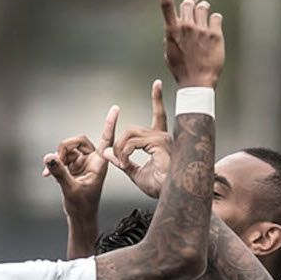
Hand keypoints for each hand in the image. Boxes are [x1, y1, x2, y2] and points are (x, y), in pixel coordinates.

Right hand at [42, 118, 110, 217]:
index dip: (109, 123)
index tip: (116, 108)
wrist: (80, 217)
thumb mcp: (70, 189)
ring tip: (52, 172)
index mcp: (99, 163)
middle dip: (65, 148)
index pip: (106, 138)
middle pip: (78, 140)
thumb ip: (60, 172)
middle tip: (58, 161)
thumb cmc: (83, 206)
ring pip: (68, 149)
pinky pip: (61, 157)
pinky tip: (47, 174)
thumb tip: (49, 157)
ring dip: (58, 158)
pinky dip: (54, 164)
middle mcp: (92, 160)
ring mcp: (82, 163)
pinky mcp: (73, 167)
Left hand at [102, 80, 171, 198]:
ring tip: (122, 163)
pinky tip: (125, 162)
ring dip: (120, 150)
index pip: (159, 114)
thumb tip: (108, 152)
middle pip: (132, 129)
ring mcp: (162, 139)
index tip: (157, 83)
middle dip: (119, 144)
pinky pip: (133, 142)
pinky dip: (124, 152)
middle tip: (118, 161)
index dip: (157, 99)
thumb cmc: (159, 187)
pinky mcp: (159, 144)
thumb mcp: (135, 173)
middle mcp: (163, 136)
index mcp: (160, 141)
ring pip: (130, 134)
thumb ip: (122, 161)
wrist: (173, 196)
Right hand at [157, 0, 223, 87]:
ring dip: (204, 8)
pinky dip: (215, 20)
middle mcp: (186, 27)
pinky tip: (214, 29)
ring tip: (205, 15)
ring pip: (204, 7)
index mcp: (172, 31)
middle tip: (195, 1)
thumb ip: (174, 32)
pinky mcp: (215, 34)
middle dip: (192, 0)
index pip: (166, 4)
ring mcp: (201, 30)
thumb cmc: (181, 68)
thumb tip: (178, 19)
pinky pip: (216, 17)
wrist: (197, 83)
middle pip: (189, 2)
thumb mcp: (170, 50)